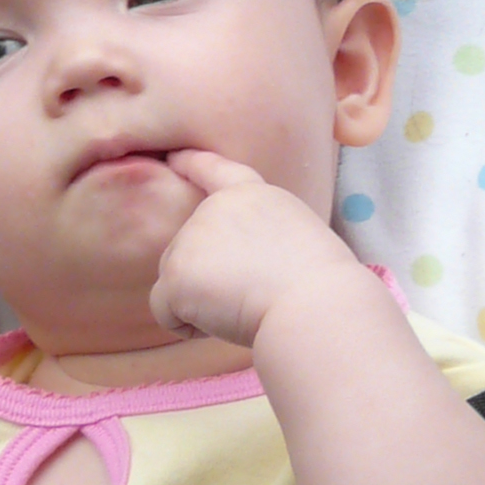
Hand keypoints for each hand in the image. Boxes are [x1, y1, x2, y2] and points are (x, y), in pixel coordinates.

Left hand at [148, 151, 364, 351]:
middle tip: (255, 292)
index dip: (192, 163)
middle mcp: (215, 208)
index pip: (215, 170)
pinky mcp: (176, 272)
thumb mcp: (295, 238)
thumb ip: (255, 237)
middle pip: (188, 249)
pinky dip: (186, 327)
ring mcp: (191, 237)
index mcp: (252, 195)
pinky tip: (222, 322)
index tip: (174, 157)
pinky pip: (164, 311)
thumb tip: (229, 269)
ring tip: (246, 305)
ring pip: (176, 283)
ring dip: (202, 304)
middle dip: (209, 279)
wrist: (313, 304)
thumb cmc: (320, 287)